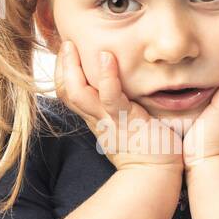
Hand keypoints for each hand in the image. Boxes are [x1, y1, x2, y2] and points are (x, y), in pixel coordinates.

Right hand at [54, 40, 185, 174]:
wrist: (156, 176)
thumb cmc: (150, 149)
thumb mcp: (129, 123)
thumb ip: (124, 105)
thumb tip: (127, 85)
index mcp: (97, 118)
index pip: (70, 92)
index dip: (63, 72)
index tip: (67, 51)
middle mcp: (98, 118)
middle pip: (66, 91)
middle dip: (62, 65)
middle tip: (66, 42)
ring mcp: (109, 120)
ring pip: (78, 93)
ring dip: (72, 68)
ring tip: (73, 45)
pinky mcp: (126, 121)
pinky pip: (110, 98)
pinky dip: (106, 77)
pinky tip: (107, 57)